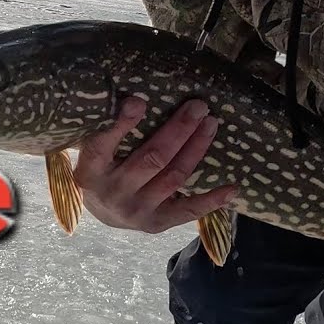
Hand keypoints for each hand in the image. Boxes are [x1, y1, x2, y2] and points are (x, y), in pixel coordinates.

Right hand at [72, 96, 236, 233]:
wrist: (101, 213)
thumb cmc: (103, 169)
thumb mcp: (96, 149)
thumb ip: (111, 128)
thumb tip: (139, 100)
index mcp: (91, 170)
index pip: (103, 144)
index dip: (122, 124)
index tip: (140, 102)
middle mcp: (113, 192)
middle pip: (152, 159)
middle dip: (179, 130)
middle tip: (198, 107)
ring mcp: (136, 211)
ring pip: (174, 176)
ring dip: (196, 149)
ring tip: (210, 125)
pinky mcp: (155, 224)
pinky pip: (187, 211)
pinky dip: (211, 200)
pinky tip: (232, 187)